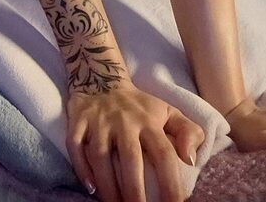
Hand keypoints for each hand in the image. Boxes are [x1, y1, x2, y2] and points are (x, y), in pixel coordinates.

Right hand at [65, 81, 204, 201]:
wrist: (101, 76)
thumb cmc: (139, 105)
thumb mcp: (168, 112)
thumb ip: (189, 132)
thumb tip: (190, 159)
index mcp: (149, 121)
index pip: (163, 154)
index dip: (171, 184)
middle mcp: (123, 121)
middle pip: (130, 159)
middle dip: (134, 192)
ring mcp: (98, 120)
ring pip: (100, 156)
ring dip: (107, 186)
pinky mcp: (78, 119)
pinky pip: (74, 145)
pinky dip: (80, 167)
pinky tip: (90, 187)